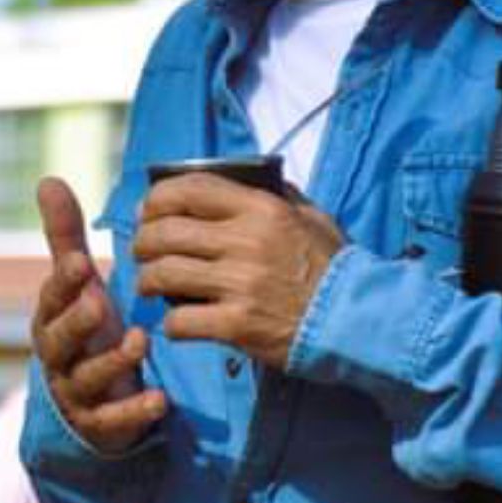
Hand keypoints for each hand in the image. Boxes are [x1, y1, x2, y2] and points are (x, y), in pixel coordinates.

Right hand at [33, 177, 166, 453]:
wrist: (90, 395)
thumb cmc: (85, 326)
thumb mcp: (77, 284)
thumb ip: (64, 236)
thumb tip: (47, 178)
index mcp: (50, 317)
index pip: (51, 297)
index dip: (62, 282)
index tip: (81, 262)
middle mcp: (57, 355)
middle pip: (60, 339)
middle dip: (78, 321)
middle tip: (100, 300)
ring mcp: (77, 391)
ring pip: (87, 378)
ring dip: (112, 361)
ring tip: (140, 341)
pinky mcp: (99, 423)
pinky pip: (113, 420)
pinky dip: (134, 411)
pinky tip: (159, 400)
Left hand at [132, 172, 347, 370]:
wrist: (360, 323)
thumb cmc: (336, 268)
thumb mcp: (312, 217)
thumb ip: (279, 195)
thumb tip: (249, 177)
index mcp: (261, 210)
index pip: (188, 190)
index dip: (156, 199)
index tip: (147, 211)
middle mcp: (245, 242)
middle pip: (167, 232)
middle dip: (142, 241)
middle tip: (141, 251)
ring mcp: (239, 285)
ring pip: (165, 274)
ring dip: (148, 280)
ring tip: (149, 285)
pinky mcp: (237, 326)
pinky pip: (181, 321)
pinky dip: (170, 324)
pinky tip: (175, 324)